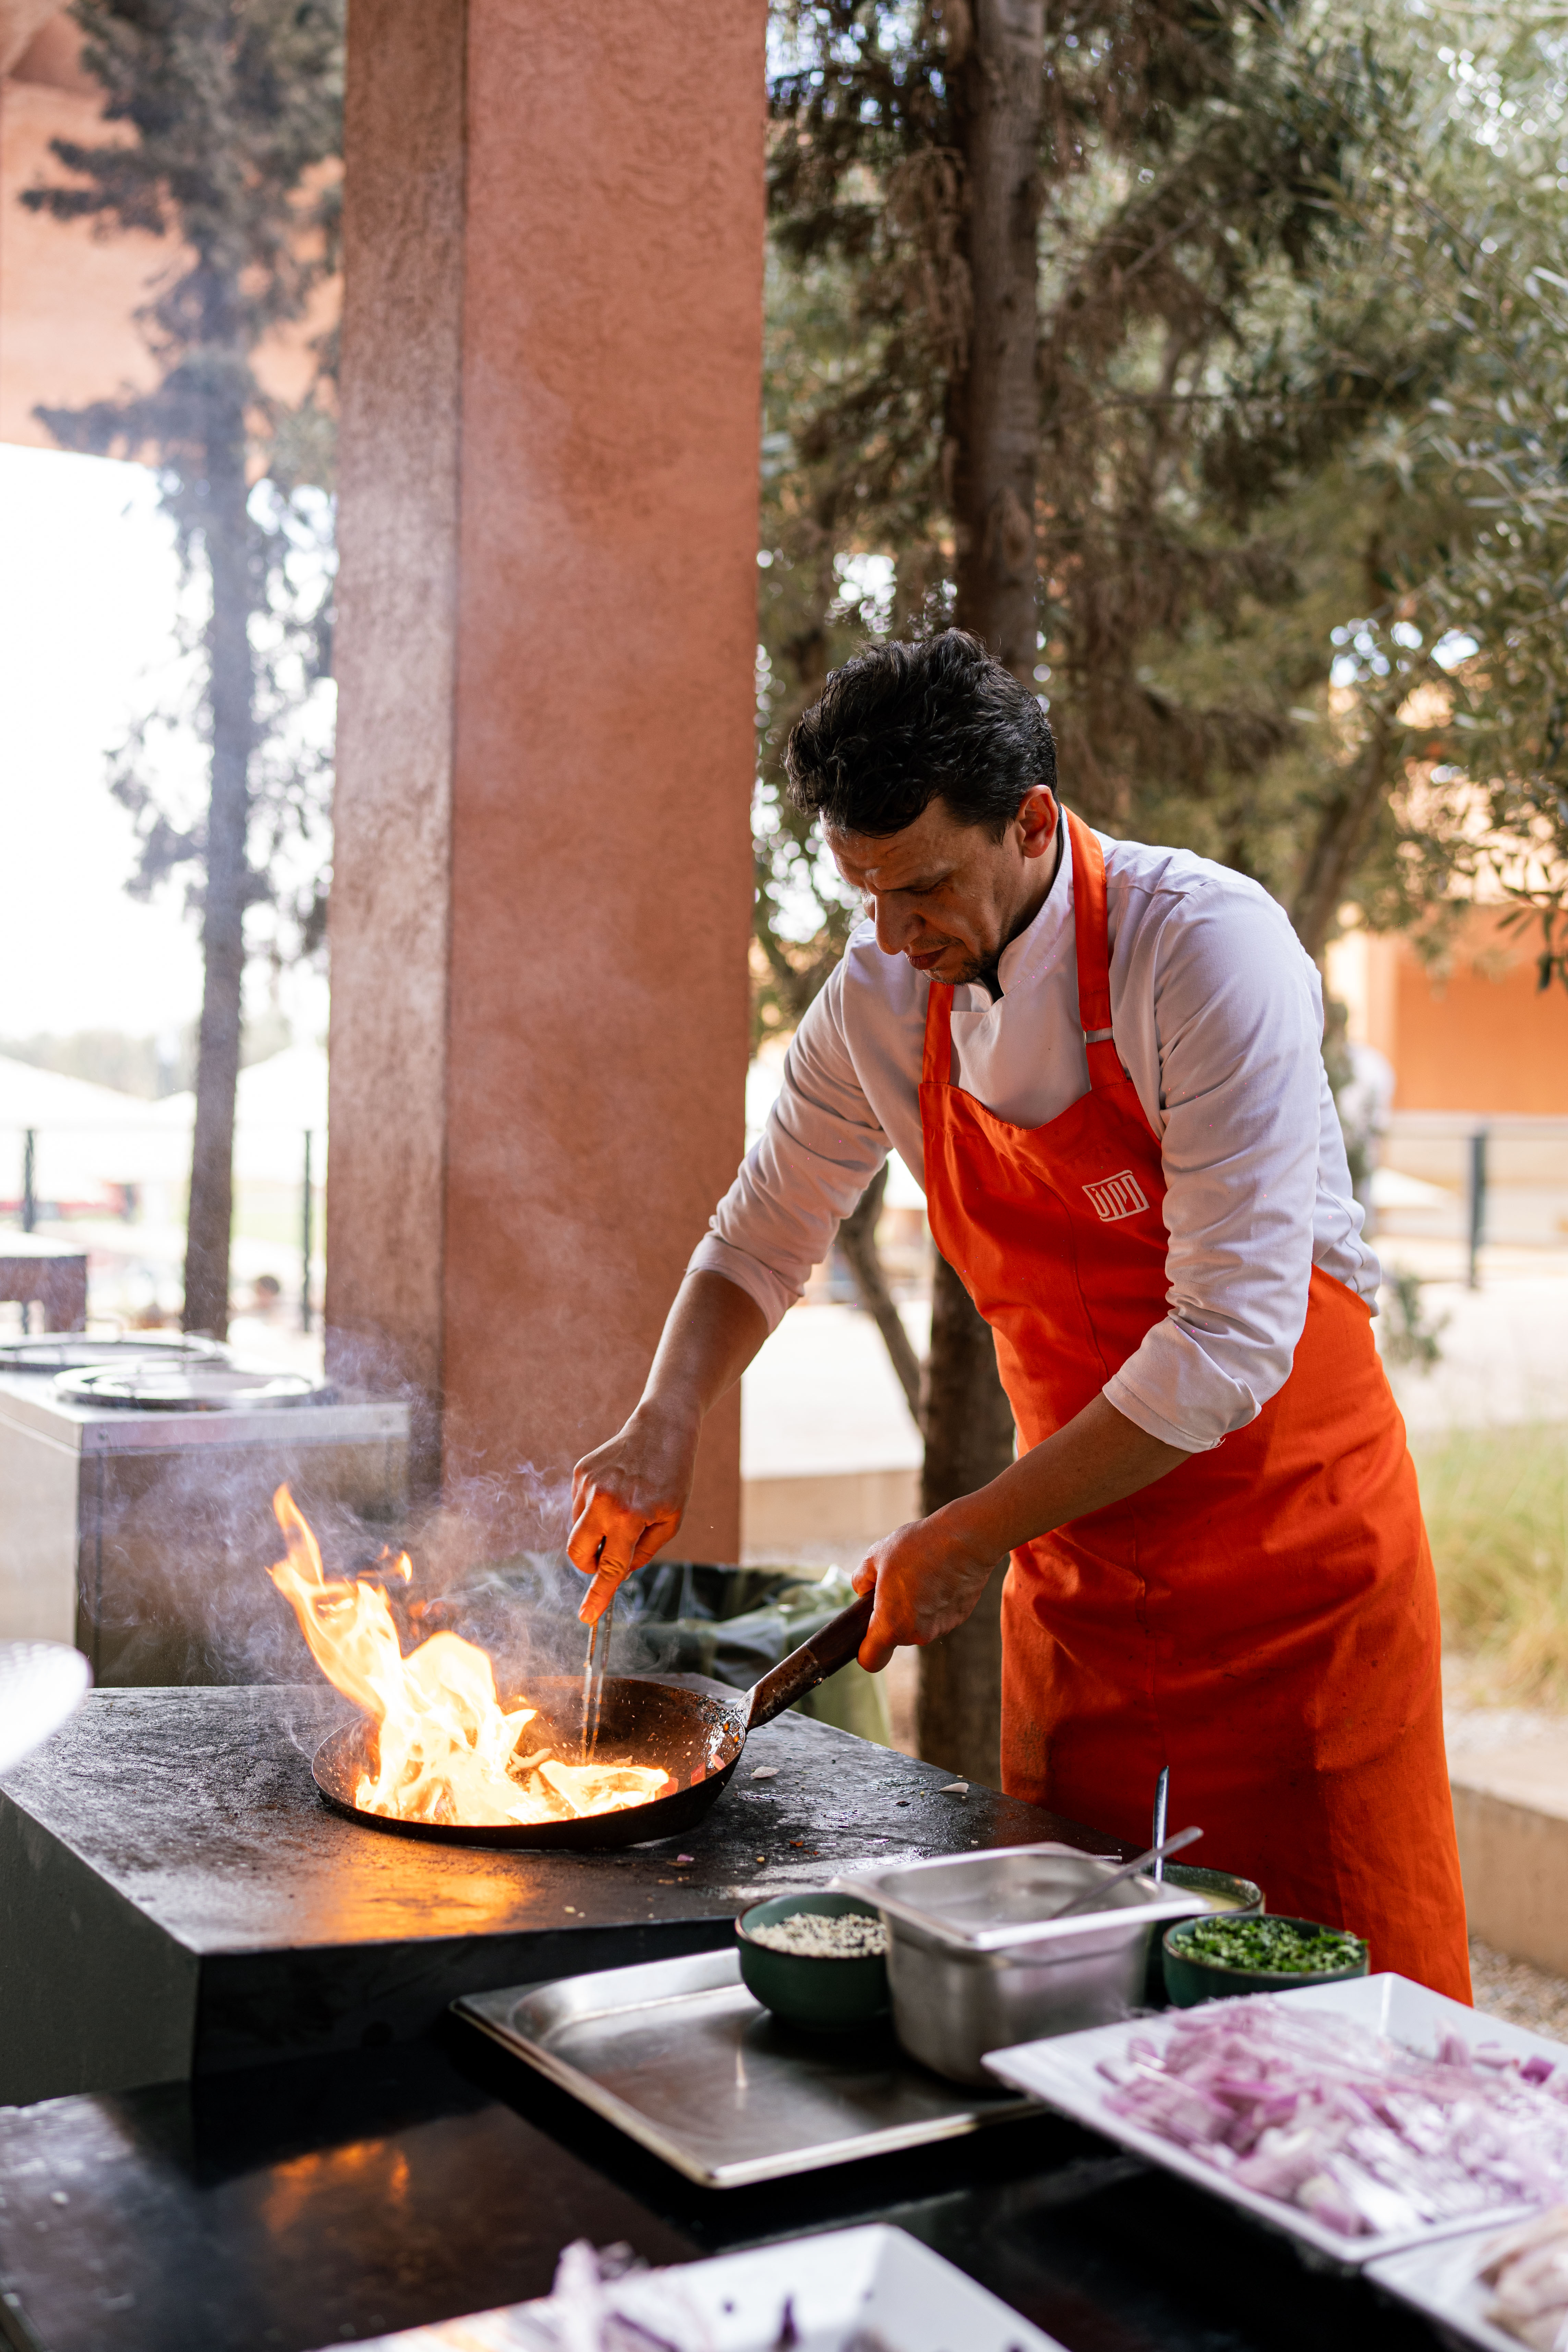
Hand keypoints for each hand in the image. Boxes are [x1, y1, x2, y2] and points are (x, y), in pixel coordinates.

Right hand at [568, 1400, 698, 1623]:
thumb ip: (643, 1551)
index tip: (586, 1617)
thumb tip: (617, 1571)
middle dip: (589, 1564)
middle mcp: (604, 1501)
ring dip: (596, 1532)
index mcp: (631, 1516)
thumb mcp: (671, 1521)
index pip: (609, 1567)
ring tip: (625, 1509)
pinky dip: (594, 1510)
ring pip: (577, 1529)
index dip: (597, 1596)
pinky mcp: (581, 1472)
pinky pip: (578, 1506)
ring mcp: (588, 1485)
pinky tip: (617, 1492)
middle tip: (608, 1558)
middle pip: (577, 1552)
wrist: (663, 1427)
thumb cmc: (673, 1477)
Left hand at [851, 1502, 1001, 1673]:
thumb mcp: (876, 1557)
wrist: (965, 1539)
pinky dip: (934, 1603)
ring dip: (914, 1608)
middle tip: (896, 1583)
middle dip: (892, 1616)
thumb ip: (861, 1580)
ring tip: (920, 1575)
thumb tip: (863, 1591)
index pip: (871, 1661)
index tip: (866, 1634)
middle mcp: (917, 1634)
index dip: (864, 1651)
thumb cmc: (917, 1547)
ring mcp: (940, 1628)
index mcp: (891, 1624)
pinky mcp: (958, 1618)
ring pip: (917, 1626)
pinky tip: (938, 1577)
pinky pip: (937, 1617)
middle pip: (895, 1637)